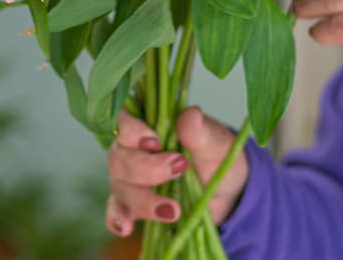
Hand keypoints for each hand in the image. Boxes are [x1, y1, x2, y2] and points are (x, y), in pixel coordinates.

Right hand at [105, 108, 248, 236]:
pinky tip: (127, 227)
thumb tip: (190, 115)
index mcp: (147, 125)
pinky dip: (119, 218)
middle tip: (179, 169)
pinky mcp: (133, 205)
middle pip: (119, 157)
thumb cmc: (216, 157)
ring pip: (120, 186)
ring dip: (144, 200)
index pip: (124, 121)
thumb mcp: (215, 143)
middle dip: (146, 168)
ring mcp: (129, 179)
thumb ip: (200, 131)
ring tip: (173, 210)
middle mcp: (131, 150)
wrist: (225, 191)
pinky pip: (117, 211)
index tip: (155, 142)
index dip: (132, 131)